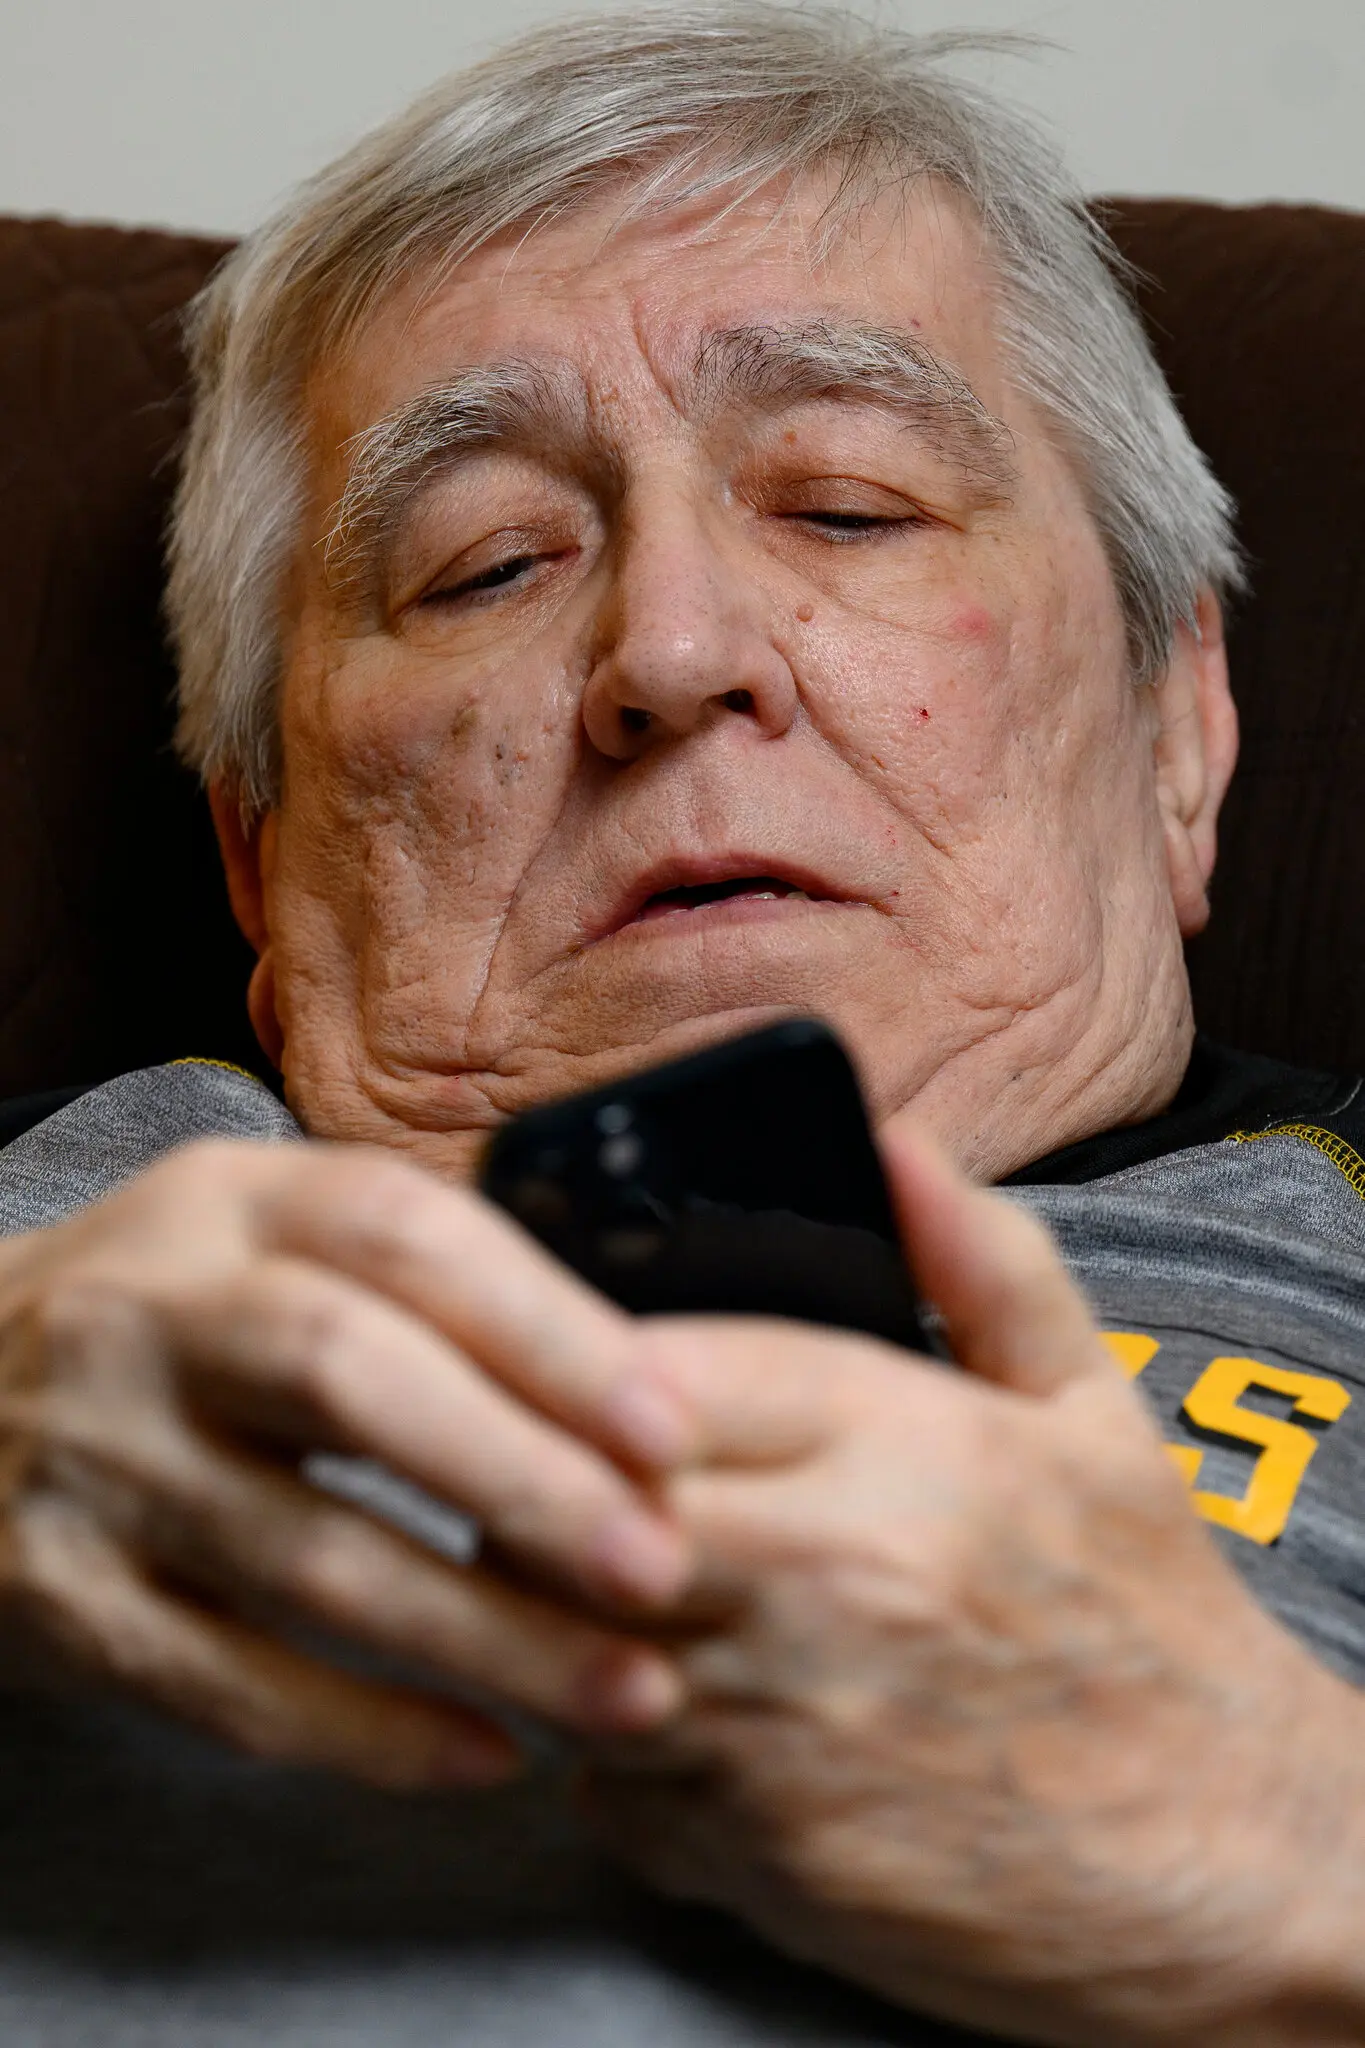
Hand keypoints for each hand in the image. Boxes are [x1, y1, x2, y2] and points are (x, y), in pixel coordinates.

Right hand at [0, 1140, 691, 1788]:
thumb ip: (415, 1269)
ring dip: (482, 1634)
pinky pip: (228, 1683)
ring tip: (627, 1688)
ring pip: (305, 1554)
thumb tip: (632, 1360)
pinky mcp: (61, 1599)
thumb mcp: (261, 1236)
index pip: (403, 1234)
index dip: (546, 1328)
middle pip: (347, 1377)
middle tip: (660, 1564)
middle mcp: (150, 1314)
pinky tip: (483, 1754)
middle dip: (522, 1476)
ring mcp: (97, 1458)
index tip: (667, 1424)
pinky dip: (367, 1730)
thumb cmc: (162, 1321)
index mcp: (231, 1205)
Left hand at [582, 1133, 1364, 2046]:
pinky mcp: (755, 1853)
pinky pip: (603, 1781)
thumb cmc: (1144, 1617)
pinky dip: (611, 1747)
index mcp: (900, 1443)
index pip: (649, 1372)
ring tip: (613, 1588)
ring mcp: (781, 1726)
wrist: (1222, 1854)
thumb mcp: (1090, 1405)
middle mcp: (822, 1578)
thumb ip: (982, 1259)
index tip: (579, 1377)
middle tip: (570, 1479)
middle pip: (570, 1506)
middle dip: (544, 1487)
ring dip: (558, 1615)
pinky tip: (674, 1712)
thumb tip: (891, 1143)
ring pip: (562, 1645)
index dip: (579, 1368)